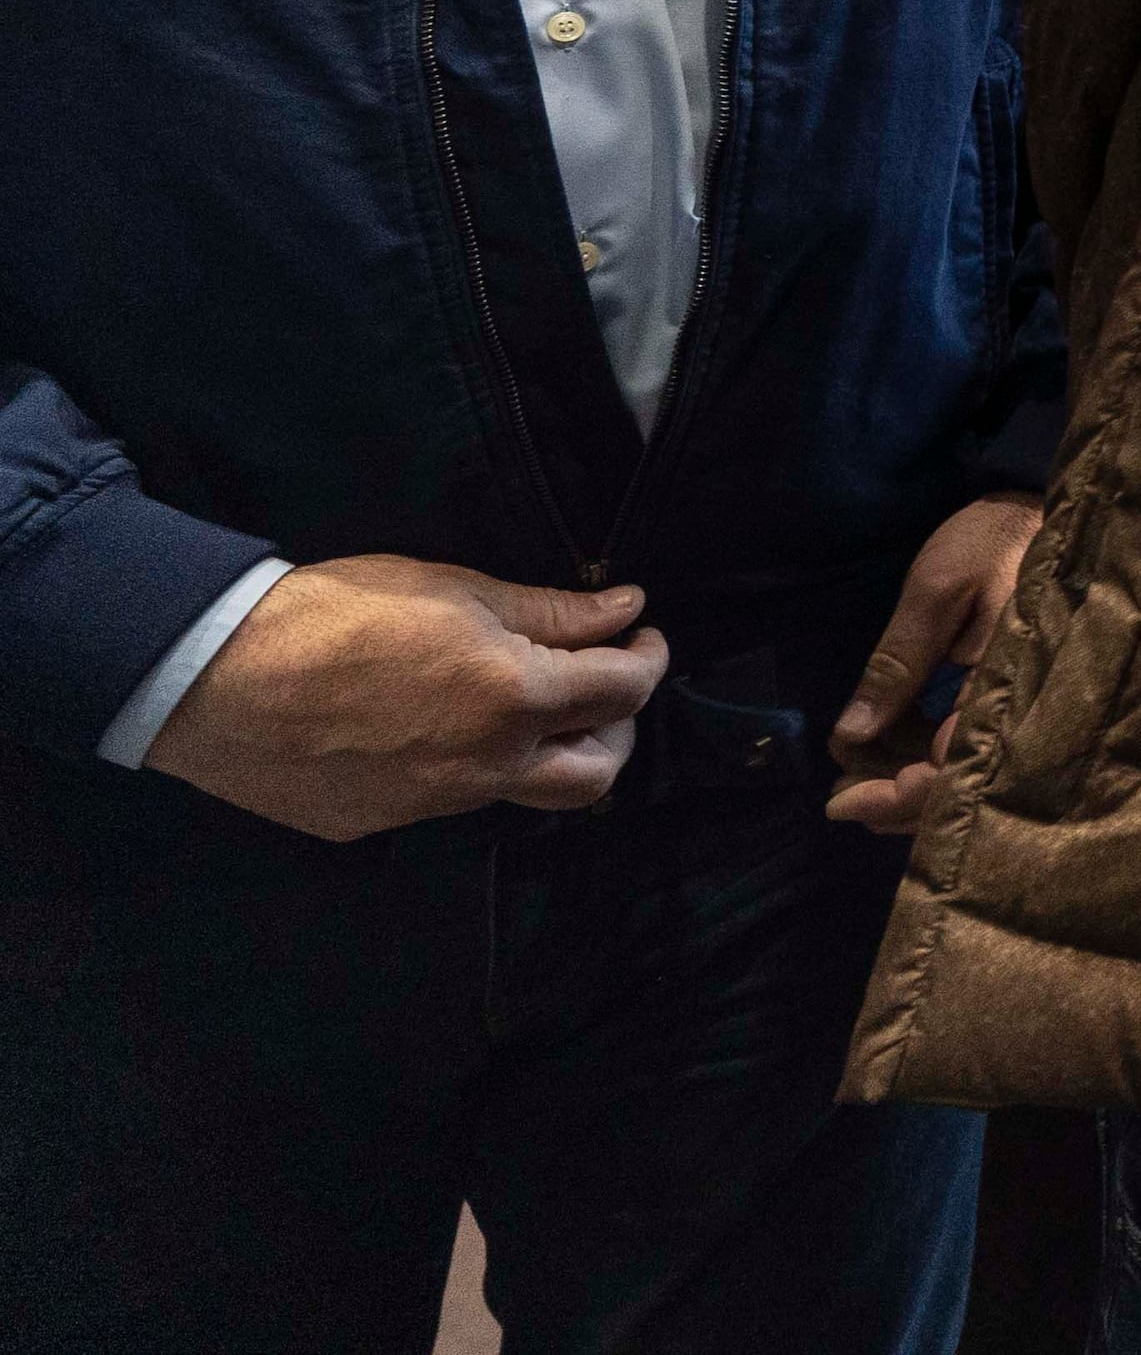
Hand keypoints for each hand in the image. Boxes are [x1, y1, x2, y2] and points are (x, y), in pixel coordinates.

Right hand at [146, 557, 667, 842]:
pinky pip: (451, 801)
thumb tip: (623, 609)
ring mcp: (432, 805)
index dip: (647, 657)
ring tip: (528, 706)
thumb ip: (549, 610)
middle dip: (617, 728)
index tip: (641, 633)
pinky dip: (471, 766)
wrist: (218, 677)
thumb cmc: (337, 614)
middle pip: (595, 774)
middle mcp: (485, 766)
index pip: (623, 691)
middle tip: (600, 683)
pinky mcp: (381, 823)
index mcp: (513, 699)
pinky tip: (439, 727)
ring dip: (548, 754)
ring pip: (524, 794)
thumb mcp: (455, 590)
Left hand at [824, 492, 1044, 834]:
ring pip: (964, 775)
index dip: (892, 797)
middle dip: (892, 802)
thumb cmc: (991, 542)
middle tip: (838, 796)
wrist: (1041, 510)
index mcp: (1004, 691)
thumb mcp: (936, 590)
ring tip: (855, 776)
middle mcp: (1019, 712)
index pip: (949, 775)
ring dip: (906, 784)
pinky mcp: (1013, 697)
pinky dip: (926, 759)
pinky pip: (971, 748)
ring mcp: (1020, 707)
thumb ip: (898, 663)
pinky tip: (892, 749)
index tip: (839, 802)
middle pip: (956, 789)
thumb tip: (853, 735)